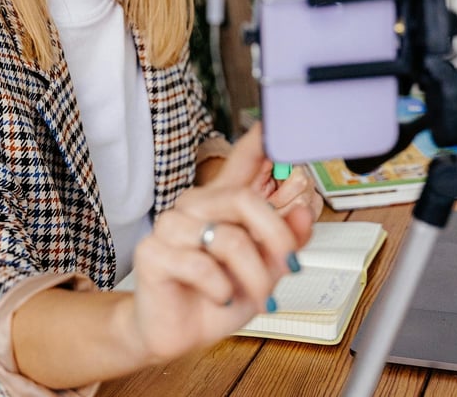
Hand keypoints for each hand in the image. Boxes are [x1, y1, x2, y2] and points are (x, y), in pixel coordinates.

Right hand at [128, 124, 313, 362]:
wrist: (177, 334)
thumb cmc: (218, 296)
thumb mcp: (263, 272)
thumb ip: (284, 244)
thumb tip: (303, 215)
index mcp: (221, 203)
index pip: (240, 162)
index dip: (256, 142)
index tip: (271, 124)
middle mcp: (195, 206)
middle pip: (244, 200)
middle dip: (276, 238)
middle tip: (289, 266)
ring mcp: (171, 225)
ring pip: (229, 239)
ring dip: (253, 277)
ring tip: (255, 297)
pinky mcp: (153, 251)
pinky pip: (202, 266)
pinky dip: (221, 291)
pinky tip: (218, 297)